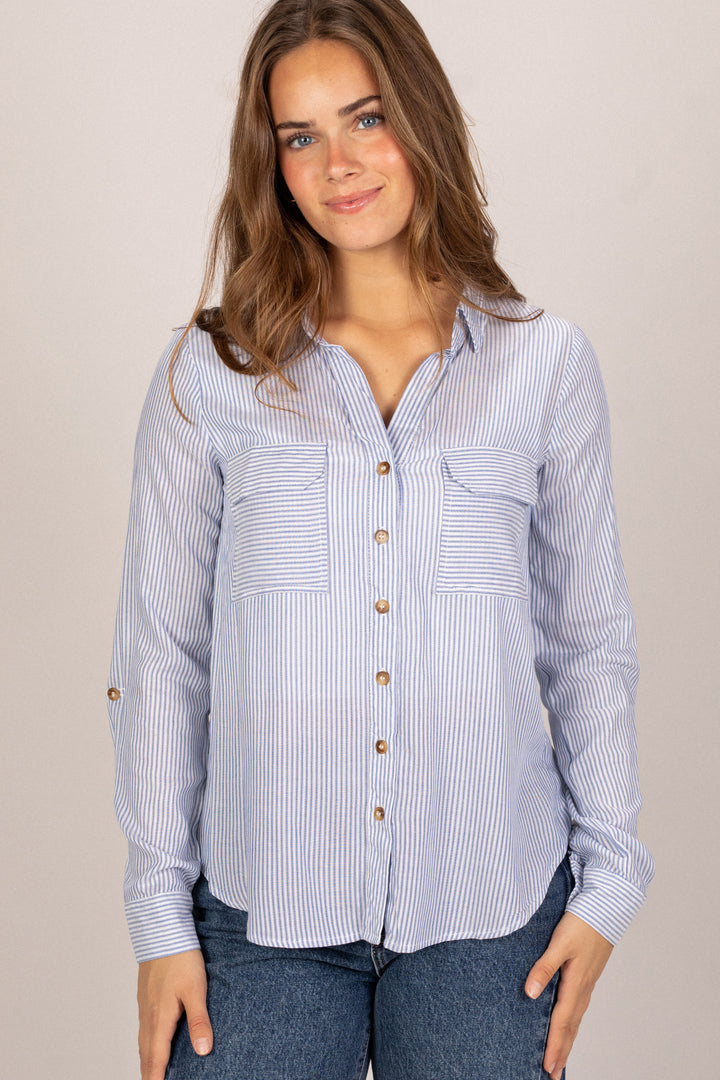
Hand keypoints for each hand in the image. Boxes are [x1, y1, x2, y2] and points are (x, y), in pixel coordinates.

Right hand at [137, 948, 212, 1079]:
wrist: (162, 931)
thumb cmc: (181, 958)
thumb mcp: (196, 989)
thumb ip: (199, 1021)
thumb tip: (203, 1051)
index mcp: (160, 1018)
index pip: (157, 1058)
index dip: (156, 1078)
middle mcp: (148, 1015)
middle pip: (146, 1054)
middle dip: (149, 1073)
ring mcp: (144, 1005)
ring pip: (143, 1040)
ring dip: (146, 1059)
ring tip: (151, 1072)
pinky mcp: (145, 996)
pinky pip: (143, 1027)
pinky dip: (146, 1042)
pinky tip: (152, 1041)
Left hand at [525, 912, 613, 1079]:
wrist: (607, 907)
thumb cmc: (582, 922)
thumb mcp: (559, 942)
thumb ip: (544, 966)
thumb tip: (530, 993)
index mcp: (576, 984)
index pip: (561, 1023)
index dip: (553, 1046)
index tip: (547, 1067)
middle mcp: (583, 989)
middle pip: (570, 1028)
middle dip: (561, 1052)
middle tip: (553, 1075)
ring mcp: (587, 983)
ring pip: (575, 1020)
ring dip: (567, 1041)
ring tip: (559, 1059)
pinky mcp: (587, 976)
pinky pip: (578, 1008)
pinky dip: (572, 1024)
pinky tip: (568, 1025)